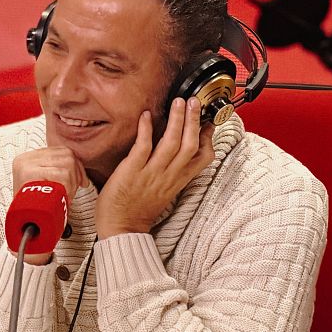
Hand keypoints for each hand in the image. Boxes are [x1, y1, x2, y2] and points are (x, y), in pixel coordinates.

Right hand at [11, 146, 88, 263]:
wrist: (25, 231)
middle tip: (72, 193)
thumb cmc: (38, 210)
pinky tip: (62, 197)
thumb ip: (57, 172)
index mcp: (29, 158)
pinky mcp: (28, 174)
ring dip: (72, 183)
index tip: (81, 182)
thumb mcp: (46, 186)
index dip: (77, 167)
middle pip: (67, 156)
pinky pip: (61, 174)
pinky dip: (67, 187)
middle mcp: (25, 159)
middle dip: (76, 175)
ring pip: (66, 165)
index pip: (63, 151)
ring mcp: (25, 166)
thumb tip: (80, 167)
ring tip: (64, 196)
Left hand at [96, 97, 214, 238]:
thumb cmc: (139, 210)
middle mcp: (168, 176)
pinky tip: (146, 115)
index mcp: (178, 180)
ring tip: (178, 102)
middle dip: (194, 121)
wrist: (121, 229)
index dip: (208, 138)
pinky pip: (143, 147)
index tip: (209, 121)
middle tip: (195, 101)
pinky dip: (146, 130)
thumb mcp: (165, 192)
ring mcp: (151, 173)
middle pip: (190, 145)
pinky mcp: (132, 171)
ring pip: (171, 143)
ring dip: (177, 120)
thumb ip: (173, 172)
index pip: (203, 158)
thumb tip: (177, 153)